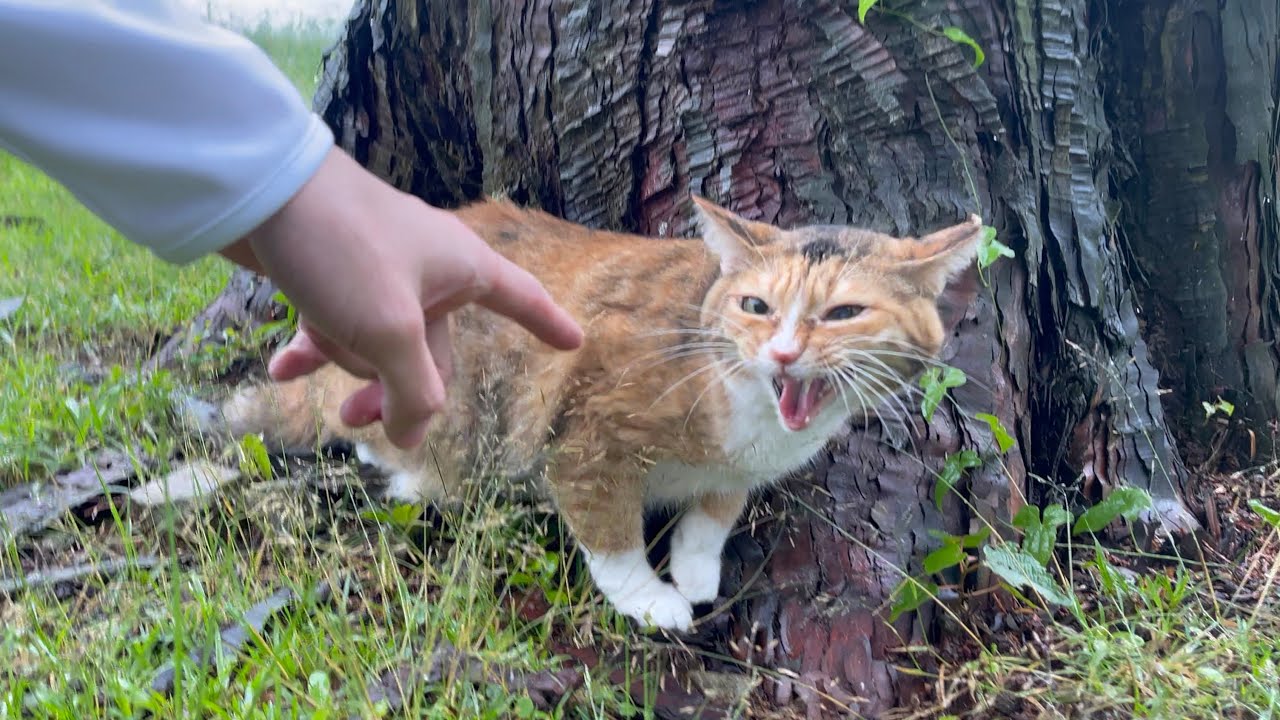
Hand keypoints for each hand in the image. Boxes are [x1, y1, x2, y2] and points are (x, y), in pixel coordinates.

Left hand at [219, 147, 582, 447]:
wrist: (258, 187)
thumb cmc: (344, 249)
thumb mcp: (388, 331)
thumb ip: (413, 391)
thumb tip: (412, 437)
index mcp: (461, 267)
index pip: (521, 299)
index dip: (547, 323)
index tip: (574, 342)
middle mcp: (427, 267)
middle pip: (433, 348)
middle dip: (399, 388)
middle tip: (357, 420)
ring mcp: (378, 269)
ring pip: (380, 341)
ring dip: (348, 363)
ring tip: (308, 365)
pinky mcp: (332, 271)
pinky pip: (334, 324)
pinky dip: (311, 348)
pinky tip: (282, 370)